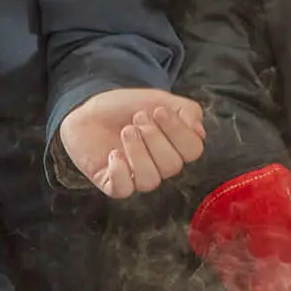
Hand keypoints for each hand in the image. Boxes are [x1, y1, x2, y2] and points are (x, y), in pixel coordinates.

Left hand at [61, 88, 207, 196]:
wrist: (91, 109)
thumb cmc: (127, 107)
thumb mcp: (161, 100)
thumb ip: (186, 111)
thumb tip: (199, 132)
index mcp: (177, 147)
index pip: (193, 150)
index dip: (178, 131)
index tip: (159, 111)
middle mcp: (160, 166)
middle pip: (172, 166)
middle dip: (155, 138)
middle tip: (138, 118)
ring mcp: (136, 176)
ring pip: (150, 180)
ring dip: (138, 152)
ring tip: (126, 130)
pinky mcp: (113, 183)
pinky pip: (124, 190)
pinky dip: (120, 172)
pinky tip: (113, 153)